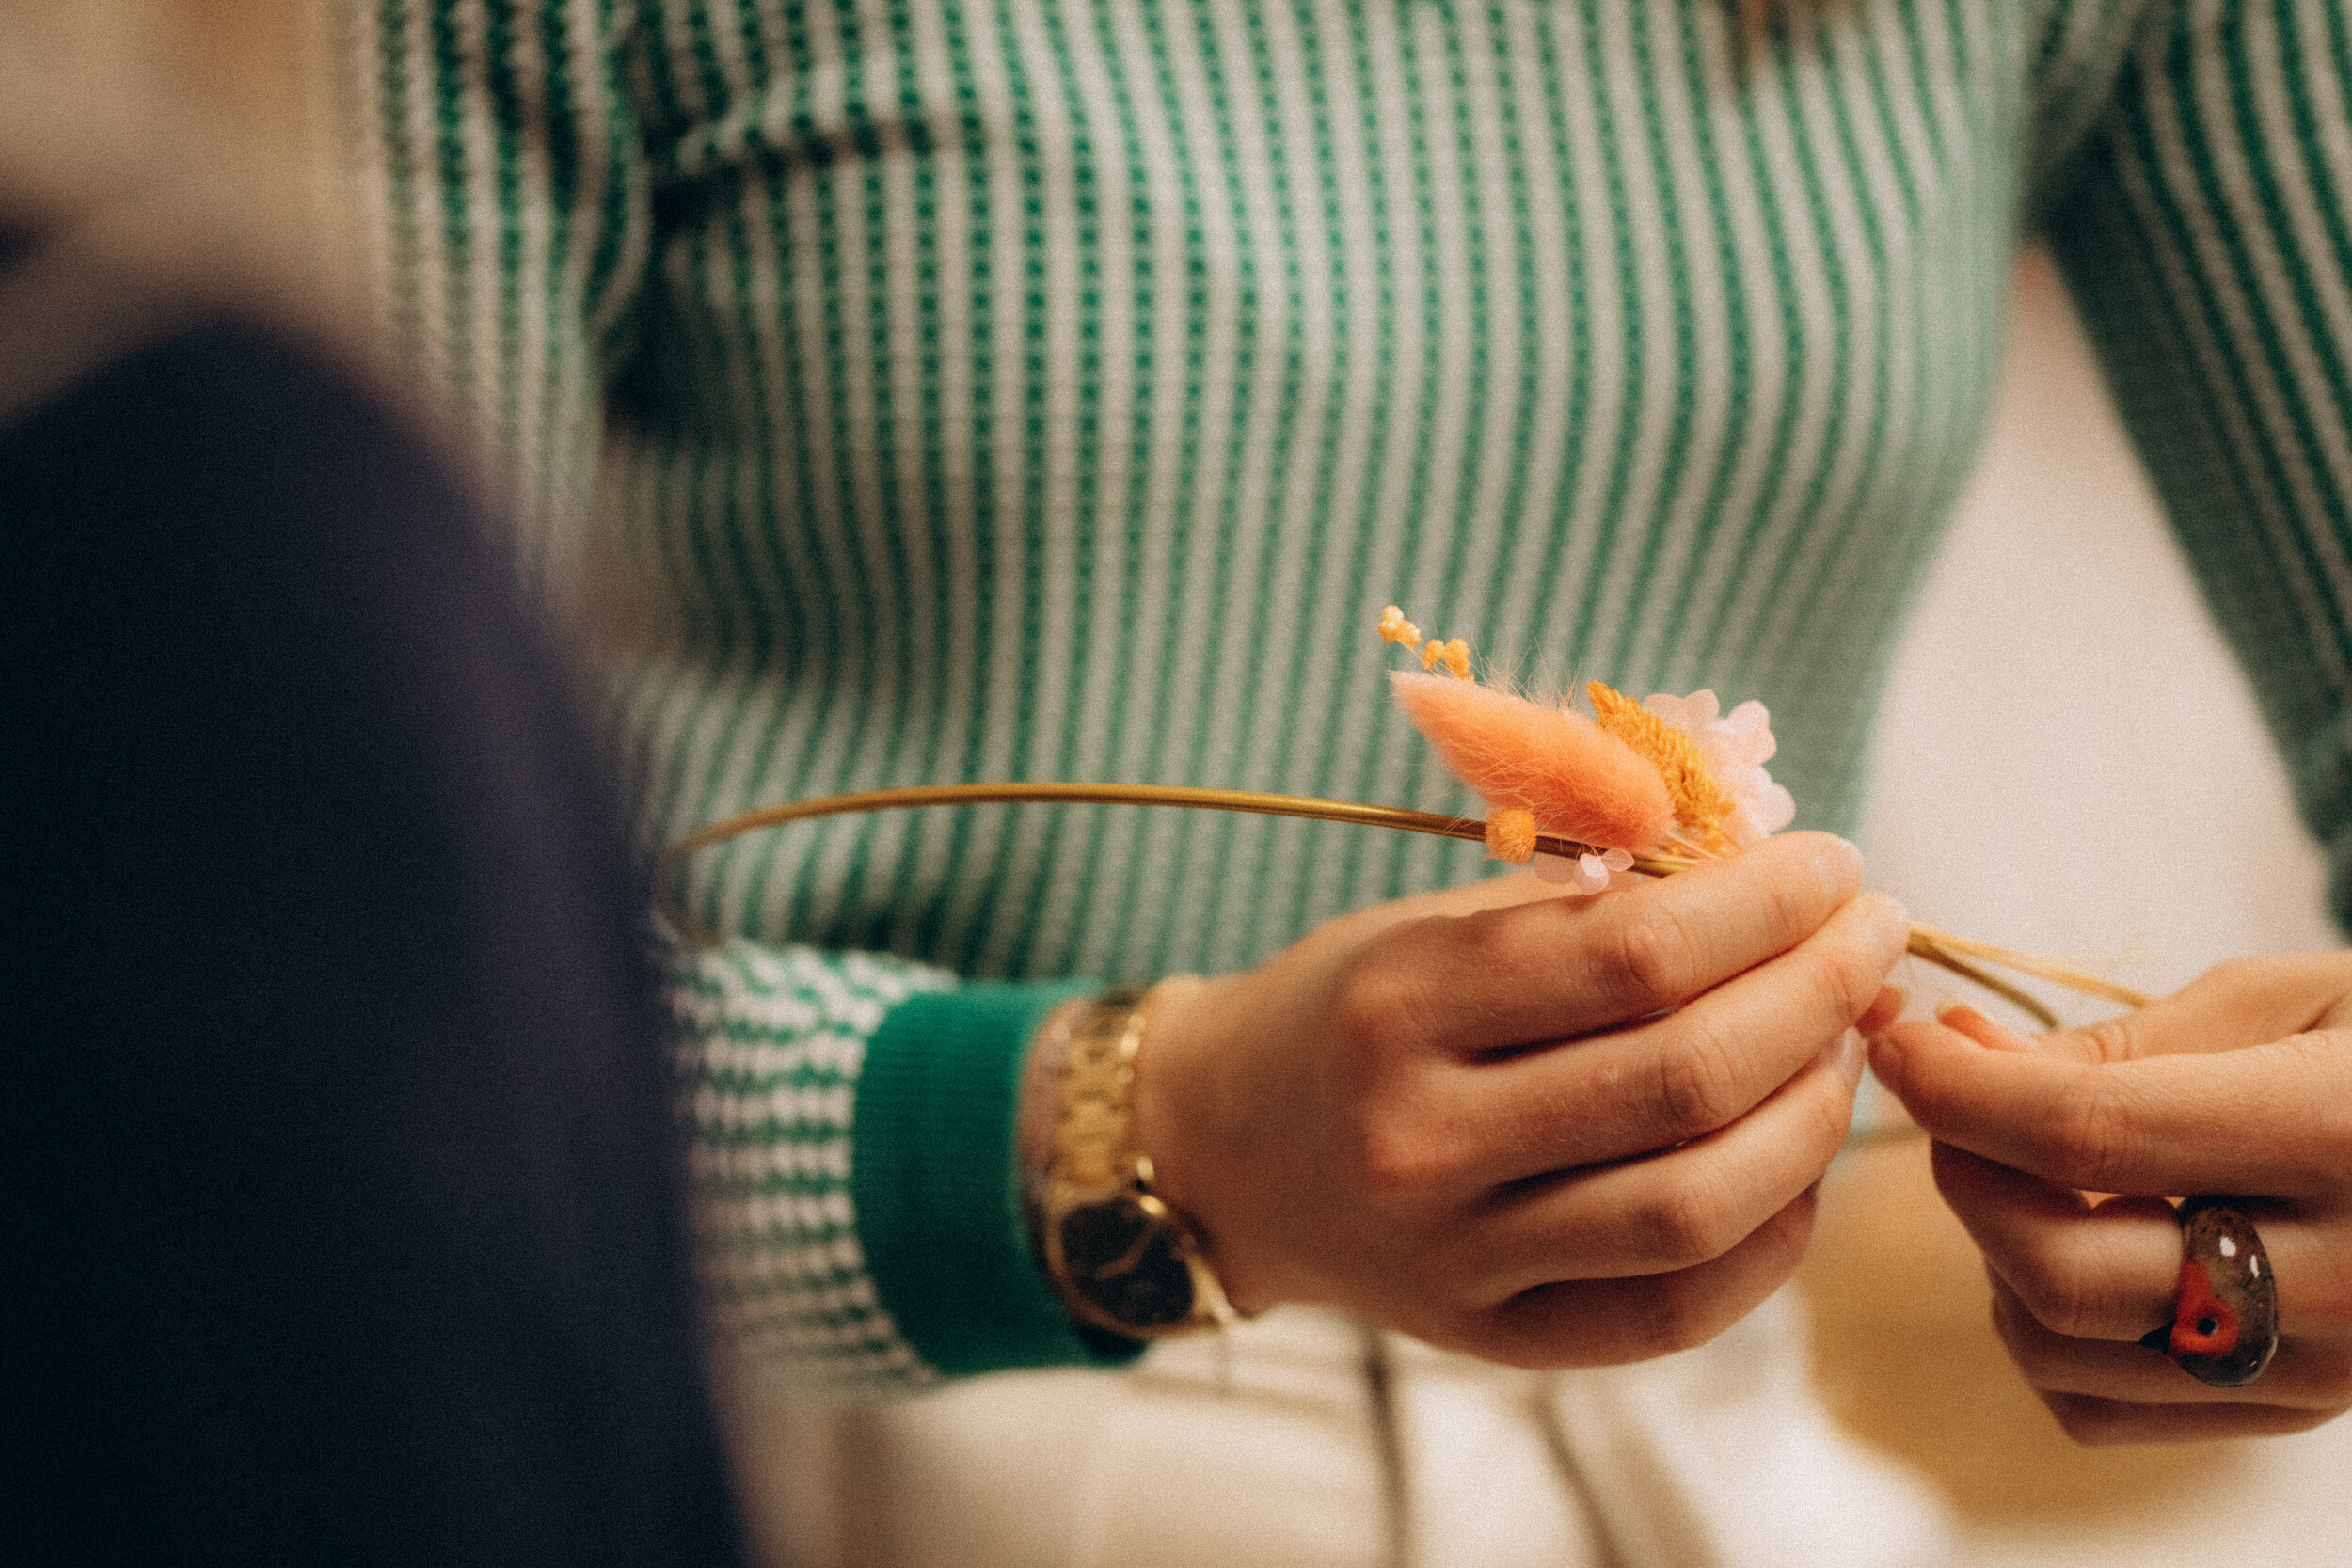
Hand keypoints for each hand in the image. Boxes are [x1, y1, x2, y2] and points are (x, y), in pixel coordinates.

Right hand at [1130, 832, 1908, 1367]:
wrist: (1224, 1153)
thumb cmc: (1346, 1013)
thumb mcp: (1425, 927)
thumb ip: (1577, 906)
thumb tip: (1765, 874)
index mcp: (1400, 1006)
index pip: (1633, 953)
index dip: (1766, 904)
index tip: (1831, 864)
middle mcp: (1421, 1140)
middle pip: (1685, 1077)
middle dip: (1817, 992)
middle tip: (1870, 935)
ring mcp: (1457, 1257)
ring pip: (1699, 1204)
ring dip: (1815, 1112)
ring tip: (1840, 1042)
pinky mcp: (1494, 1339)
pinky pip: (1676, 1306)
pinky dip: (1772, 1231)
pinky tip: (1795, 1158)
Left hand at [1870, 958, 2351, 1442]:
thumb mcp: (2295, 998)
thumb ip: (2124, 1041)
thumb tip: (1959, 1056)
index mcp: (2342, 1137)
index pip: (2087, 1133)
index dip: (1958, 1085)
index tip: (1899, 1035)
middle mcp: (2340, 1278)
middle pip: (2057, 1266)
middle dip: (1962, 1170)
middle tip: (1953, 1093)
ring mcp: (2321, 1370)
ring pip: (2058, 1348)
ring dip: (1989, 1250)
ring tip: (2017, 1162)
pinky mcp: (2294, 1414)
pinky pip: (2096, 1405)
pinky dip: (2039, 1326)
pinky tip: (2071, 1237)